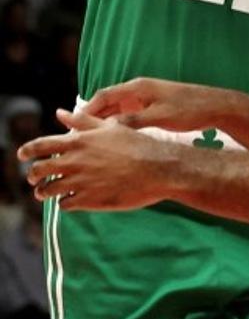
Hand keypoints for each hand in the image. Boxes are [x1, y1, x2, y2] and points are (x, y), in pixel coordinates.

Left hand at [18, 109, 171, 210]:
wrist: (157, 168)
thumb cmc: (136, 145)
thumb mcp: (109, 128)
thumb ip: (82, 121)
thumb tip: (60, 113)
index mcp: (79, 140)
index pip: (41, 145)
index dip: (27, 150)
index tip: (21, 154)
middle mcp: (75, 161)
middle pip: (39, 169)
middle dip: (33, 174)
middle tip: (34, 176)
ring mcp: (80, 182)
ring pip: (48, 190)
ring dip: (44, 191)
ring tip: (46, 191)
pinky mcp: (88, 200)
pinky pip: (64, 204)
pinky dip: (63, 202)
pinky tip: (70, 199)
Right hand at [82, 76, 226, 132]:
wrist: (213, 106)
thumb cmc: (188, 110)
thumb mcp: (159, 117)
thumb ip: (134, 121)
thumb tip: (109, 128)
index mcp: (139, 88)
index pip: (104, 96)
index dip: (87, 110)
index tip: (72, 125)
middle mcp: (139, 90)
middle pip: (107, 103)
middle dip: (91, 118)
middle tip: (75, 136)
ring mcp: (145, 98)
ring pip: (116, 110)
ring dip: (102, 122)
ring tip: (87, 140)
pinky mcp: (151, 107)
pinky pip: (126, 115)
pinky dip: (116, 125)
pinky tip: (109, 140)